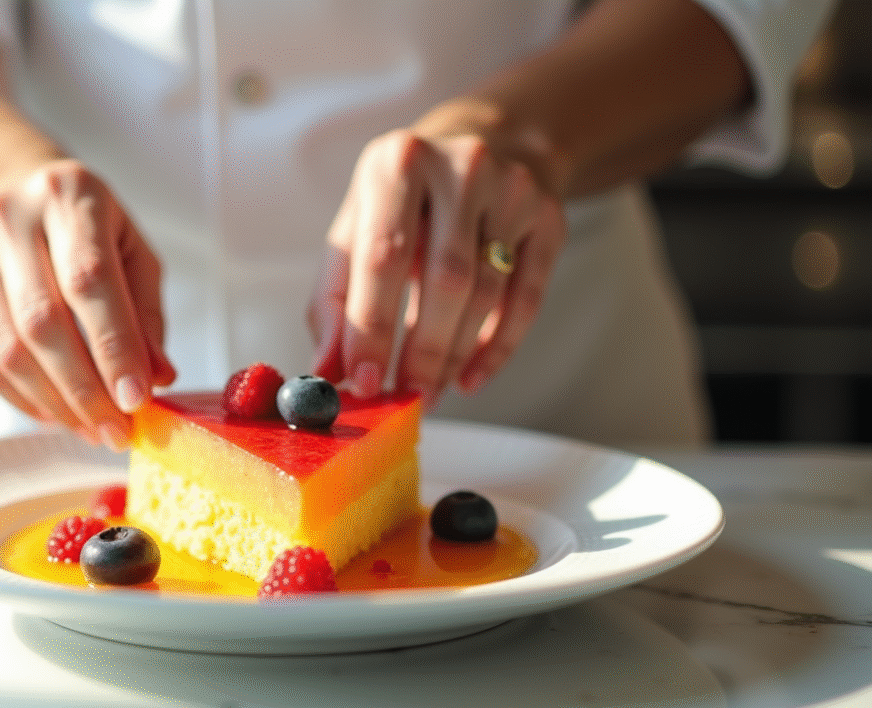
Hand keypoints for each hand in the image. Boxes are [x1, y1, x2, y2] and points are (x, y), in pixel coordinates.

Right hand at [0, 158, 175, 448]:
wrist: (12, 195)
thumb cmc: (86, 231)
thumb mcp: (132, 254)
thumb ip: (147, 315)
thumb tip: (157, 377)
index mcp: (70, 195)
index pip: (88, 280)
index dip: (113, 346)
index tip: (136, 398)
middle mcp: (10, 218)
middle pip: (43, 322)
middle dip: (86, 390)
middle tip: (117, 430)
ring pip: (10, 351)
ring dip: (57, 404)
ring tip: (93, 428)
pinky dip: (25, 400)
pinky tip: (57, 414)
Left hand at [309, 124, 565, 405]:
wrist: (486, 143)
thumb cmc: (406, 200)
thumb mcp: (358, 230)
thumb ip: (335, 299)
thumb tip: (327, 371)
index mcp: (396, 164)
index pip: (383, 257)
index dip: (372, 326)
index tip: (365, 380)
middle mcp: (460, 167)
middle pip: (445, 279)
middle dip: (422, 351)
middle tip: (405, 396)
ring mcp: (512, 190)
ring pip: (487, 293)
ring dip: (454, 355)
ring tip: (429, 390)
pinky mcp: (549, 219)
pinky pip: (528, 300)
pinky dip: (497, 348)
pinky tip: (470, 377)